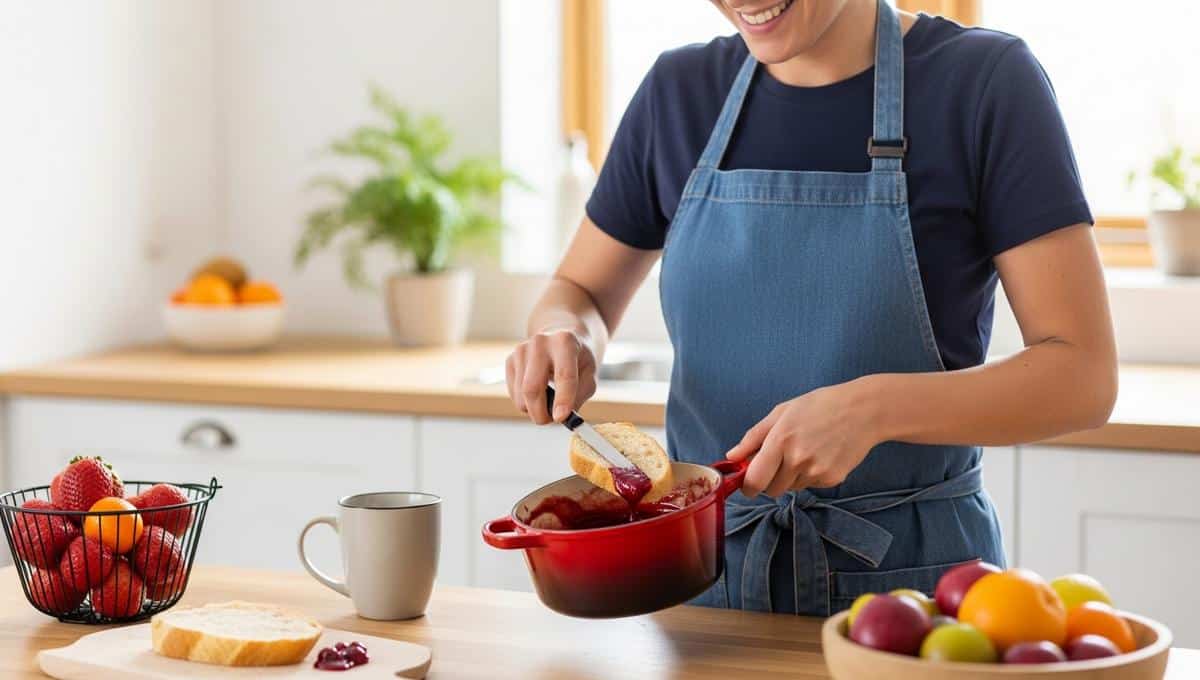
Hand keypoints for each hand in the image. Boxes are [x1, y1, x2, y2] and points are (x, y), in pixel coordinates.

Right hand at [506, 329, 597, 423]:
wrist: (562, 336)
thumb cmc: (579, 358)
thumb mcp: (590, 375)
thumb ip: (579, 396)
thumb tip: (562, 417)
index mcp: (565, 342)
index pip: (563, 375)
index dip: (562, 399)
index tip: (561, 418)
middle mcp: (540, 342)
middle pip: (532, 388)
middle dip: (540, 412)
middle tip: (550, 421)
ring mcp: (522, 350)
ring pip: (521, 394)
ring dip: (533, 409)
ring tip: (548, 405)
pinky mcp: (510, 359)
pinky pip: (513, 393)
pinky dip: (525, 402)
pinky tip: (538, 394)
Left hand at [725, 380, 881, 496]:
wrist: (863, 411)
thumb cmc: (819, 406)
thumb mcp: (781, 412)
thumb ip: (753, 438)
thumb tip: (731, 457)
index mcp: (780, 440)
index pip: (755, 480)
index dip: (748, 487)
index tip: (748, 484)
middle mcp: (797, 460)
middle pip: (772, 489)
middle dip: (770, 479)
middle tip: (780, 459)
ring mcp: (816, 471)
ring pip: (791, 488)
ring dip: (791, 476)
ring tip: (806, 450)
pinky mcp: (832, 480)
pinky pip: (810, 485)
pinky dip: (810, 475)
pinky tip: (821, 454)